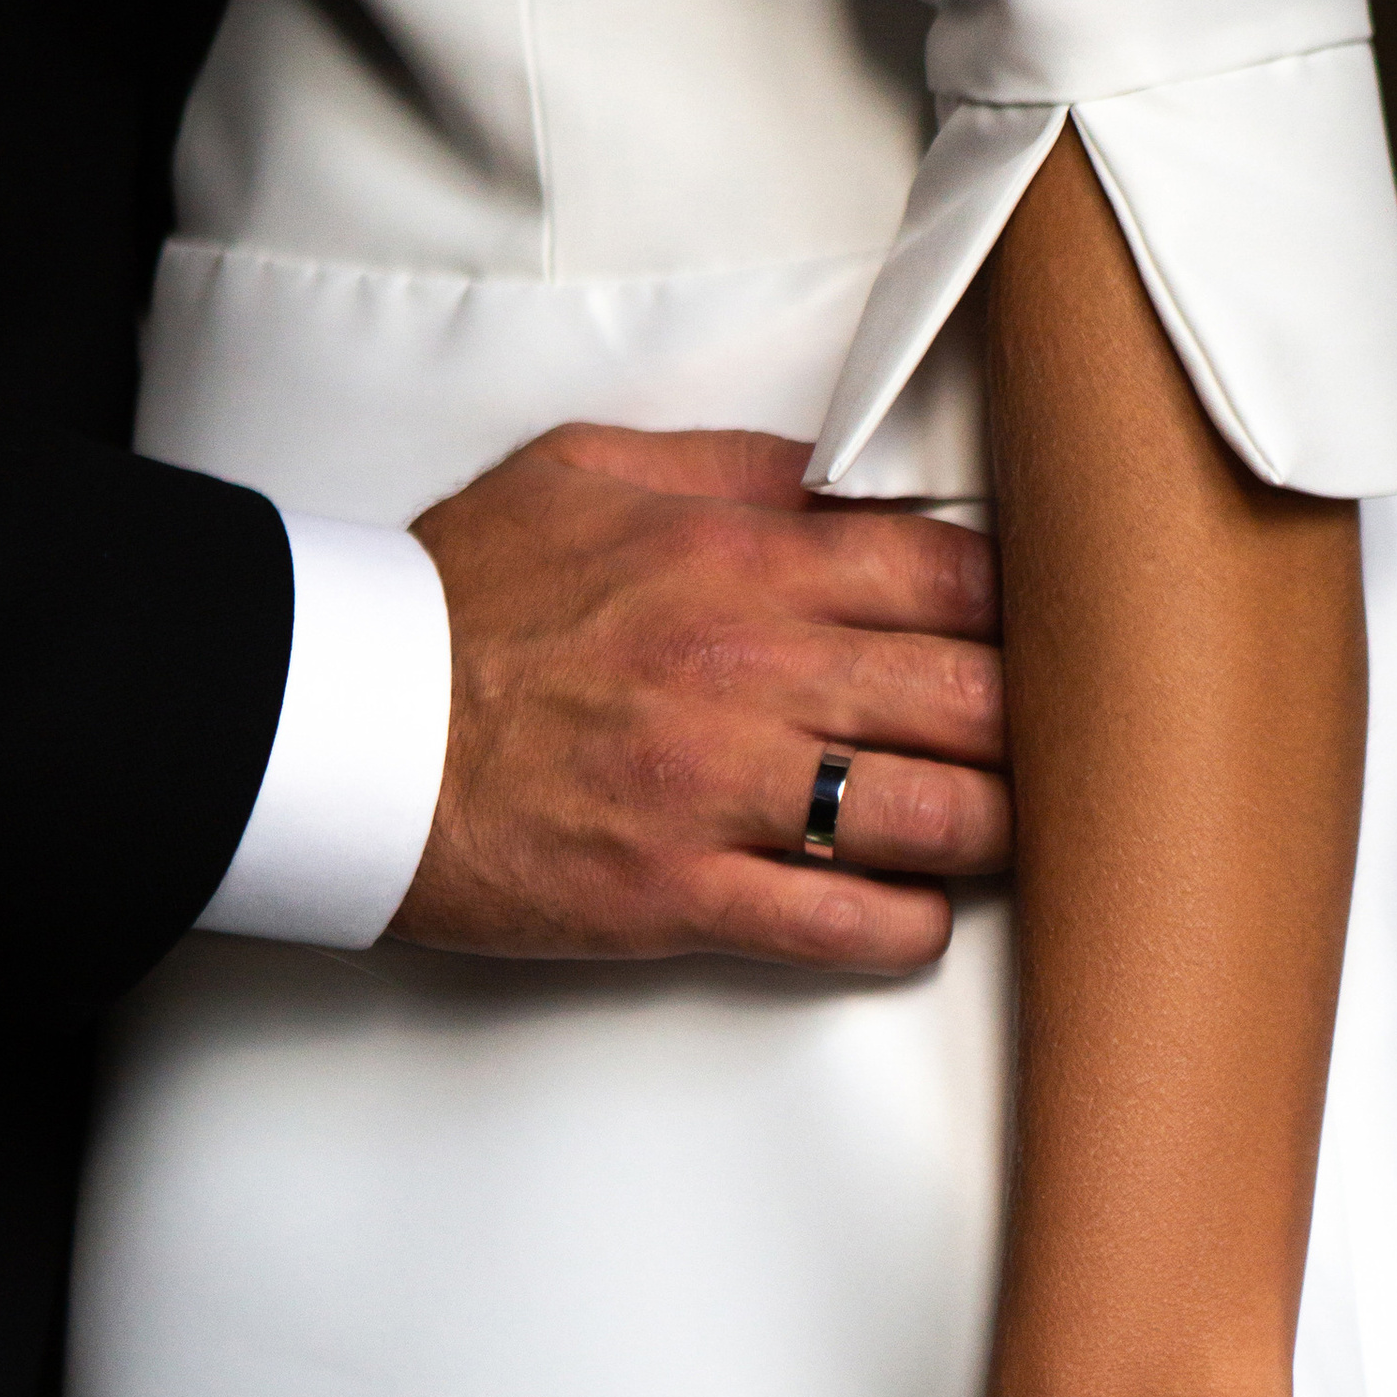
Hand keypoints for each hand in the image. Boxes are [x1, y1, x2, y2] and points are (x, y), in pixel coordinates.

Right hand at [396, 424, 1004, 964]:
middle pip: (970, 699)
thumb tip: (840, 476)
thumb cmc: (461, 602)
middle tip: (1046, 748)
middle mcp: (749, 671)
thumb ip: (732, 469)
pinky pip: (840, 922)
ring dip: (990, 832)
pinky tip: (916, 914)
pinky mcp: (682, 891)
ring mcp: (721, 790)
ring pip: (932, 816)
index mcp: (741, 561)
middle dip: (1031, 728)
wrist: (349, 722)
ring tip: (995, 834)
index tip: (1035, 638)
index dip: (1018, 615)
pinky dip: (904, 927)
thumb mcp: (590, 471)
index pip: (950, 581)